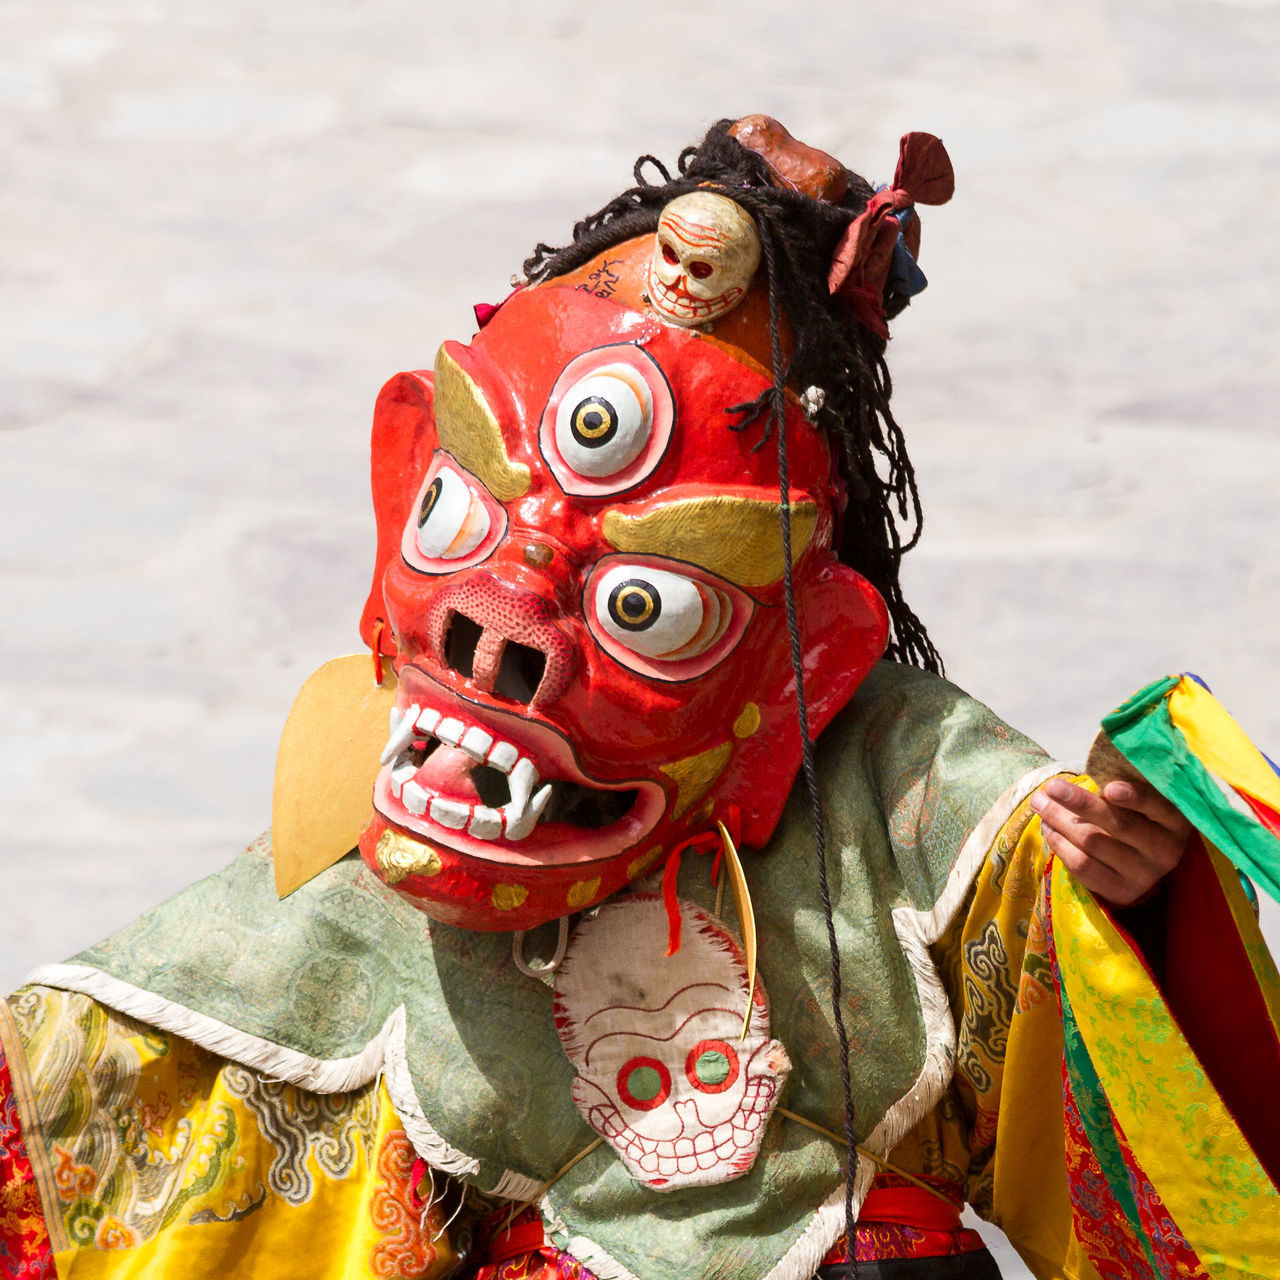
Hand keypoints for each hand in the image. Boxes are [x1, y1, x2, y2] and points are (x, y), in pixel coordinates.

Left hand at [1029, 776, 1192, 905]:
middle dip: (1080, 801)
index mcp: (1176, 821)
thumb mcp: (1139, 802)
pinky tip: (1048, 828)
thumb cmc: (1133, 817)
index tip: (1108, 787)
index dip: (1135, 797)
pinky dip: (1060, 843)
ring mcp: (1145, 874)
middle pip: (1118, 824)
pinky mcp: (1122, 891)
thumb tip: (1094, 769)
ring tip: (1041, 803)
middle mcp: (1166, 850)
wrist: (1135, 864)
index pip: (1158, 806)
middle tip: (1052, 786)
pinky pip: (1082, 865)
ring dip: (1060, 819)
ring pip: (1093, 841)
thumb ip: (1123, 787)